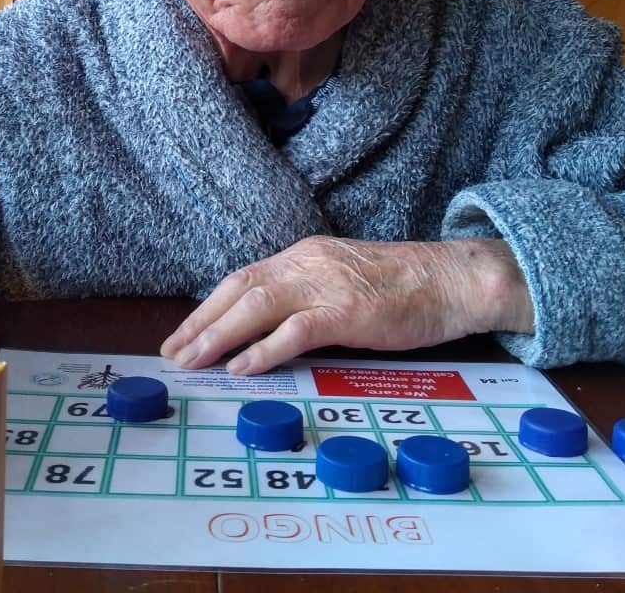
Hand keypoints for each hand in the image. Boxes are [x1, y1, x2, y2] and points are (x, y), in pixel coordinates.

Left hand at [160, 236, 532, 374]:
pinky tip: (241, 368)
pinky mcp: (348, 310)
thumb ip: (306, 297)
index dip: (207, 308)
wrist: (453, 280)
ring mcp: (327, 285)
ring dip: (218, 336)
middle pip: (238, 290)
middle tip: (171, 354)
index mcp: (303, 256)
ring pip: (257, 306)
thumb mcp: (343, 281)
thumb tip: (266, 330)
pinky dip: (263, 350)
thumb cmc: (404, 288)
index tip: (181, 335)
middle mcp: (307, 263)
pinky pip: (295, 330)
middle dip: (200, 324)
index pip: (242, 279)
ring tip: (193, 362)